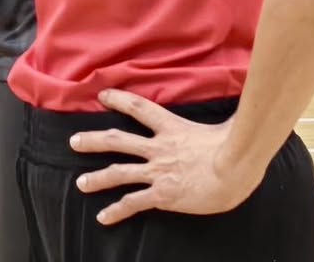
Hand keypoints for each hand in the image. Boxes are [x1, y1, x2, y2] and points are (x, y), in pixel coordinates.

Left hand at [70, 89, 264, 224]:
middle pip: (117, 140)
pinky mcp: (162, 194)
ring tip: (80, 183)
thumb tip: (239, 113)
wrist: (236, 168)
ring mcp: (158, 171)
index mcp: (172, 128)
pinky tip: (103, 217)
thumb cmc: (238, 148)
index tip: (102, 95)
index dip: (119, 99)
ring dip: (97, 178)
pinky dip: (116, 210)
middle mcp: (158, 148)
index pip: (139, 107)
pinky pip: (133, 202)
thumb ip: (222, 120)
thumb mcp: (225, 127)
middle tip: (74, 141)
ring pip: (119, 172)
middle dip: (93, 141)